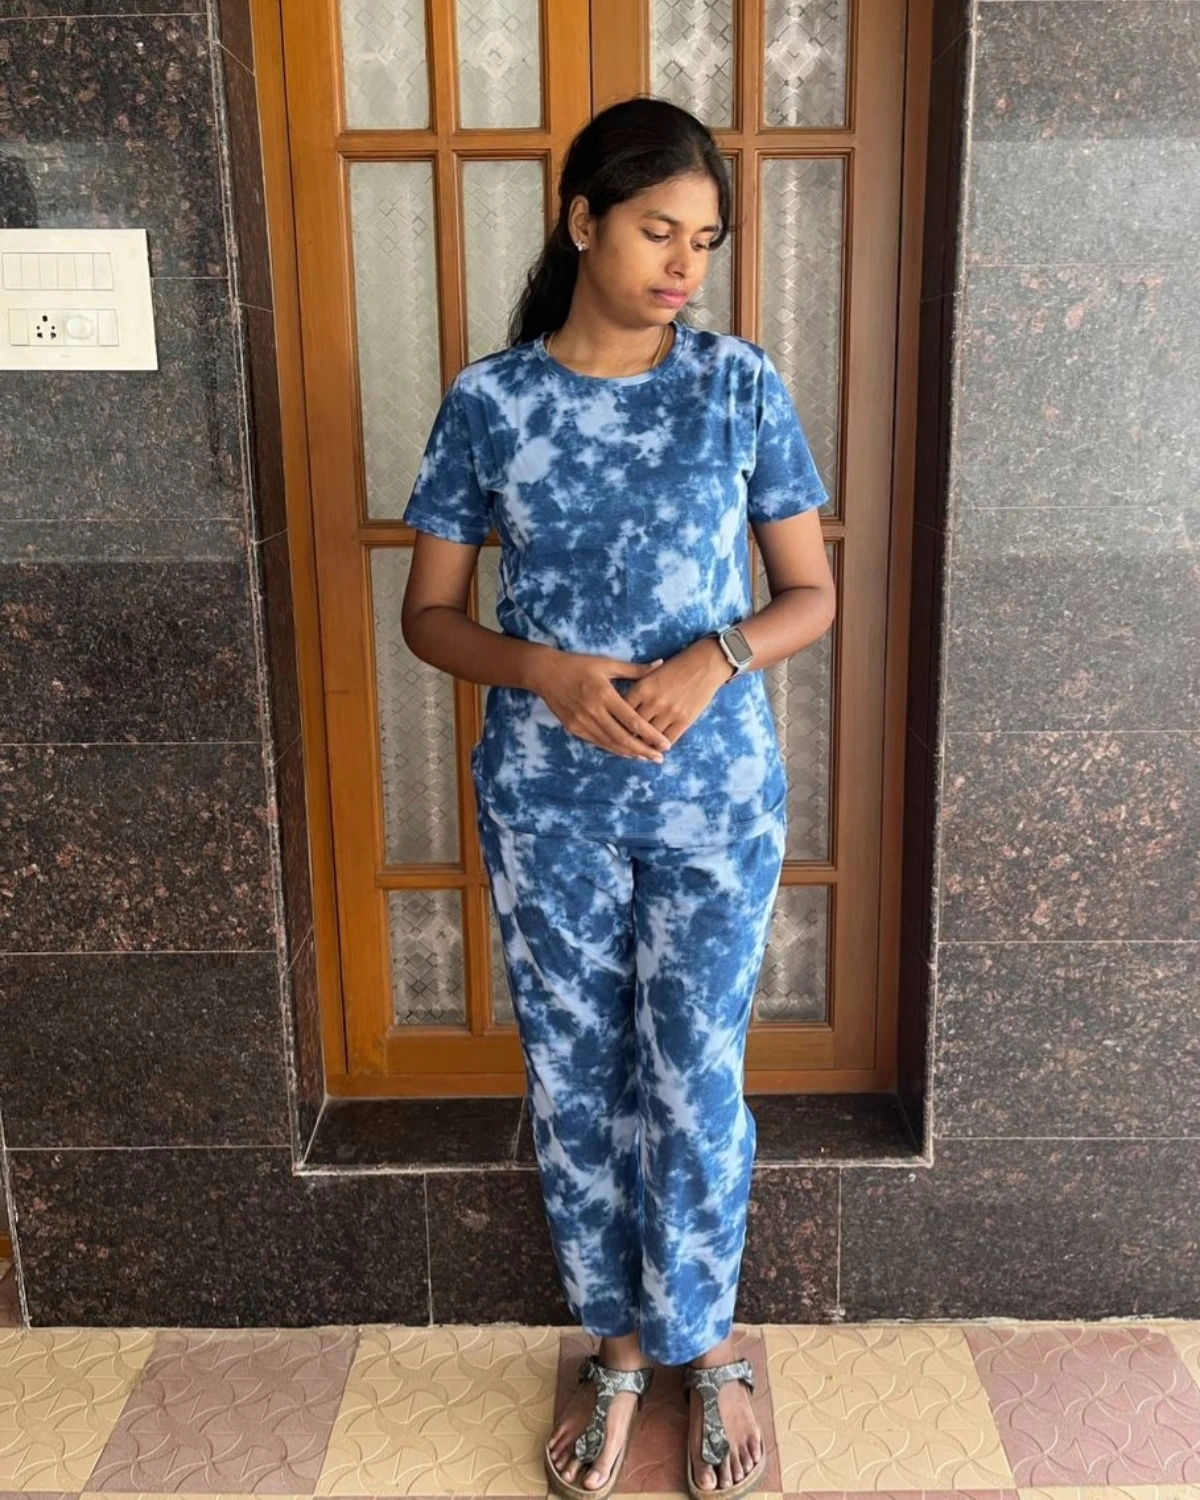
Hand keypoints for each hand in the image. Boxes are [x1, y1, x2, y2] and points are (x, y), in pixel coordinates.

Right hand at [530, 649, 672, 760]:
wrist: (545, 672)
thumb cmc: (579, 664)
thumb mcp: (607, 664)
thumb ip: (635, 669)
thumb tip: (660, 664)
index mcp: (605, 694)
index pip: (633, 721)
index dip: (650, 735)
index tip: (665, 744)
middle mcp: (593, 711)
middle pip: (623, 738)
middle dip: (643, 750)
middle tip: (659, 758)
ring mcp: (581, 721)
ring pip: (610, 744)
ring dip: (629, 753)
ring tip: (646, 758)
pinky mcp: (573, 727)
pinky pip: (597, 742)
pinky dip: (613, 749)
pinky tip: (625, 752)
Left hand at [620, 637, 733, 750]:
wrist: (705, 663)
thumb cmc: (676, 667)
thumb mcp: (651, 674)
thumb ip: (636, 690)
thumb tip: (620, 708)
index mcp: (642, 687)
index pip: (621, 712)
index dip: (616, 722)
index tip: (614, 728)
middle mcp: (653, 701)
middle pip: (633, 728)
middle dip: (627, 736)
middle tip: (624, 743)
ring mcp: (670, 712)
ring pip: (649, 738)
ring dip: (644, 744)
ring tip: (640, 747)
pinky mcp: (684, 720)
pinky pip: (668, 740)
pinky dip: (661, 745)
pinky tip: (657, 746)